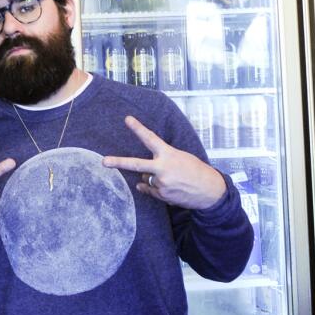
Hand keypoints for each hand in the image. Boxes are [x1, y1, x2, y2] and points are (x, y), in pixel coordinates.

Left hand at [101, 116, 225, 209]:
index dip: (138, 128)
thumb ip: (161, 161)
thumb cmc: (195, 170)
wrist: (210, 191)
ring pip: (145, 178)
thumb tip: (142, 177)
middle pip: (135, 164)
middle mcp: (162, 169)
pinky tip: (168, 187)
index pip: (150, 138)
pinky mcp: (162, 195)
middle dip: (118, 162)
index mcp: (169, 154)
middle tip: (104, 162)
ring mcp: (161, 183)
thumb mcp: (180, 157)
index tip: (127, 119)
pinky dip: (155, 188)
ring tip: (170, 178)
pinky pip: (150, 190)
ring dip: (152, 178)